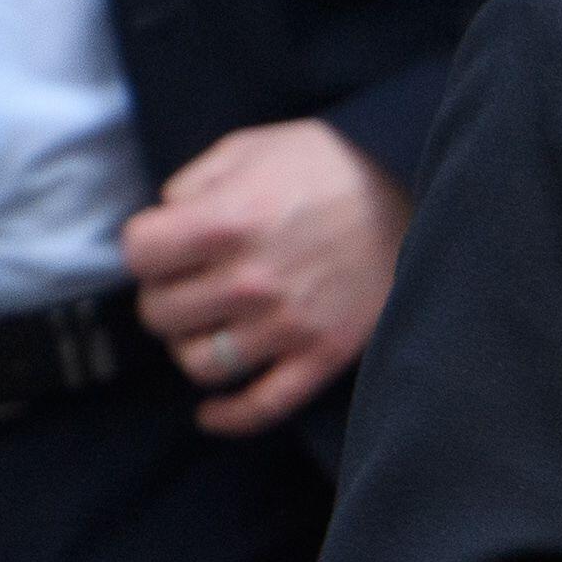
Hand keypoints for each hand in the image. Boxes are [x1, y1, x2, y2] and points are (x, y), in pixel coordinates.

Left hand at [122, 119, 411, 436]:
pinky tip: (211, 411)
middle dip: (167, 295)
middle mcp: (252, 279)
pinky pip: (260, 407)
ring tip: (213, 326)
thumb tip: (164, 221)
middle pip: (159, 313)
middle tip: (192, 282)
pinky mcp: (323, 355)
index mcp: (227, 219)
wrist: (424, 193)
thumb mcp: (254, 146)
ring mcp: (288, 325)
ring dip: (194, 346)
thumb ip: (194, 181)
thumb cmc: (332, 166)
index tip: (166, 244)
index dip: (146, 247)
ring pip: (199, 363)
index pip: (137, 253)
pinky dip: (227, 416)